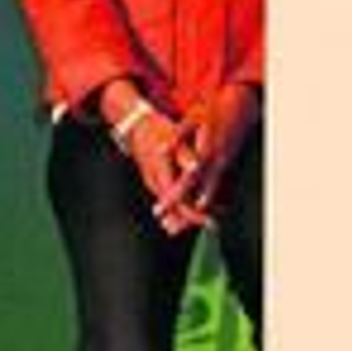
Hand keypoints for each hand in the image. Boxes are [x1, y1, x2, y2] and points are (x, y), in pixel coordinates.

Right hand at [97, 80, 204, 235]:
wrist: (136, 125)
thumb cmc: (157, 129)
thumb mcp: (171, 137)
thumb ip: (184, 154)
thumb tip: (195, 166)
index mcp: (160, 174)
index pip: (179, 204)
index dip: (195, 215)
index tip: (210, 221)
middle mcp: (156, 183)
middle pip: (176, 211)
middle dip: (195, 219)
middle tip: (215, 225)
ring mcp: (154, 183)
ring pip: (173, 207)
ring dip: (189, 215)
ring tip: (211, 218)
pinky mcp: (156, 181)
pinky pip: (170, 198)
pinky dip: (183, 205)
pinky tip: (197, 205)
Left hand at [151, 83, 259, 228]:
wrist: (239, 109)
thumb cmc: (212, 113)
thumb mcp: (191, 120)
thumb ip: (176, 138)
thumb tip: (160, 150)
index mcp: (205, 154)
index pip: (186, 181)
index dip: (173, 196)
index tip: (159, 209)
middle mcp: (215, 166)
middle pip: (197, 196)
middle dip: (183, 214)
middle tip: (168, 228)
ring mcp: (223, 169)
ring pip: (209, 198)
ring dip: (194, 215)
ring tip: (177, 229)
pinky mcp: (227, 169)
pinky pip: (216, 193)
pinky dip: (206, 206)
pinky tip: (197, 216)